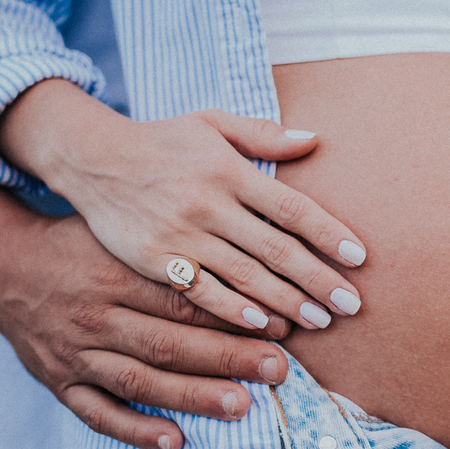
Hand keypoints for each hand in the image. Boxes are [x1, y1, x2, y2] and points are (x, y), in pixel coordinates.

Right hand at [0, 80, 367, 331]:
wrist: (90, 158)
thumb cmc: (161, 141)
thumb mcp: (210, 122)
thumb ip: (262, 134)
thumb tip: (315, 139)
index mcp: (228, 169)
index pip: (290, 206)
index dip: (328, 233)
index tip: (358, 258)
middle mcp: (207, 203)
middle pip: (274, 248)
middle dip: (316, 279)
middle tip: (350, 306)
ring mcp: (179, 234)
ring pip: (242, 275)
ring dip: (284, 301)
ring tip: (318, 321)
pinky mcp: (153, 259)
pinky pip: (200, 291)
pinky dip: (232, 310)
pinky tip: (262, 326)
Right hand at [0, 211, 295, 448]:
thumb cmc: (77, 241)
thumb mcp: (119, 225)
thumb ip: (173, 235)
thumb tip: (247, 238)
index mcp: (114, 270)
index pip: (182, 298)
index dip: (233, 314)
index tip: (279, 325)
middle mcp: (94, 314)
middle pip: (168, 342)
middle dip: (228, 358)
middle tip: (279, 369)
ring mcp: (73, 352)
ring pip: (138, 379)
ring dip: (192, 397)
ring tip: (242, 407)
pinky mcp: (57, 381)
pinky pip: (96, 412)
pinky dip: (134, 430)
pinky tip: (175, 443)